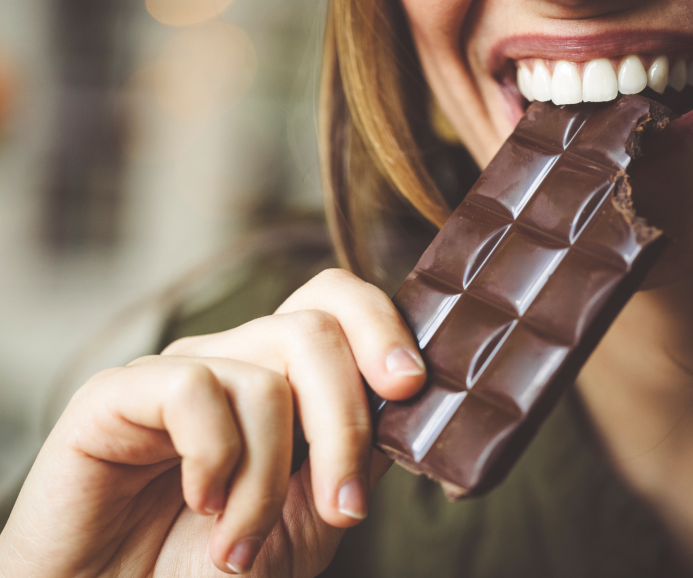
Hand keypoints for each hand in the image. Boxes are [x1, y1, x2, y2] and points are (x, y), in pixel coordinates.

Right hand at [0, 269, 425, 576]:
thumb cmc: (211, 569)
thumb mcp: (308, 519)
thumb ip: (354, 456)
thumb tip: (406, 405)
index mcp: (282, 380)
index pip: (334, 305)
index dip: (381, 328)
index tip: (411, 388)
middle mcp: (233, 363)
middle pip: (314, 328)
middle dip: (346, 423)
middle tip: (344, 506)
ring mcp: (178, 372)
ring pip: (265, 375)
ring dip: (269, 479)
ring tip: (243, 545)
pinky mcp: (117, 392)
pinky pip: (194, 389)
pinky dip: (215, 460)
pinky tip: (200, 504)